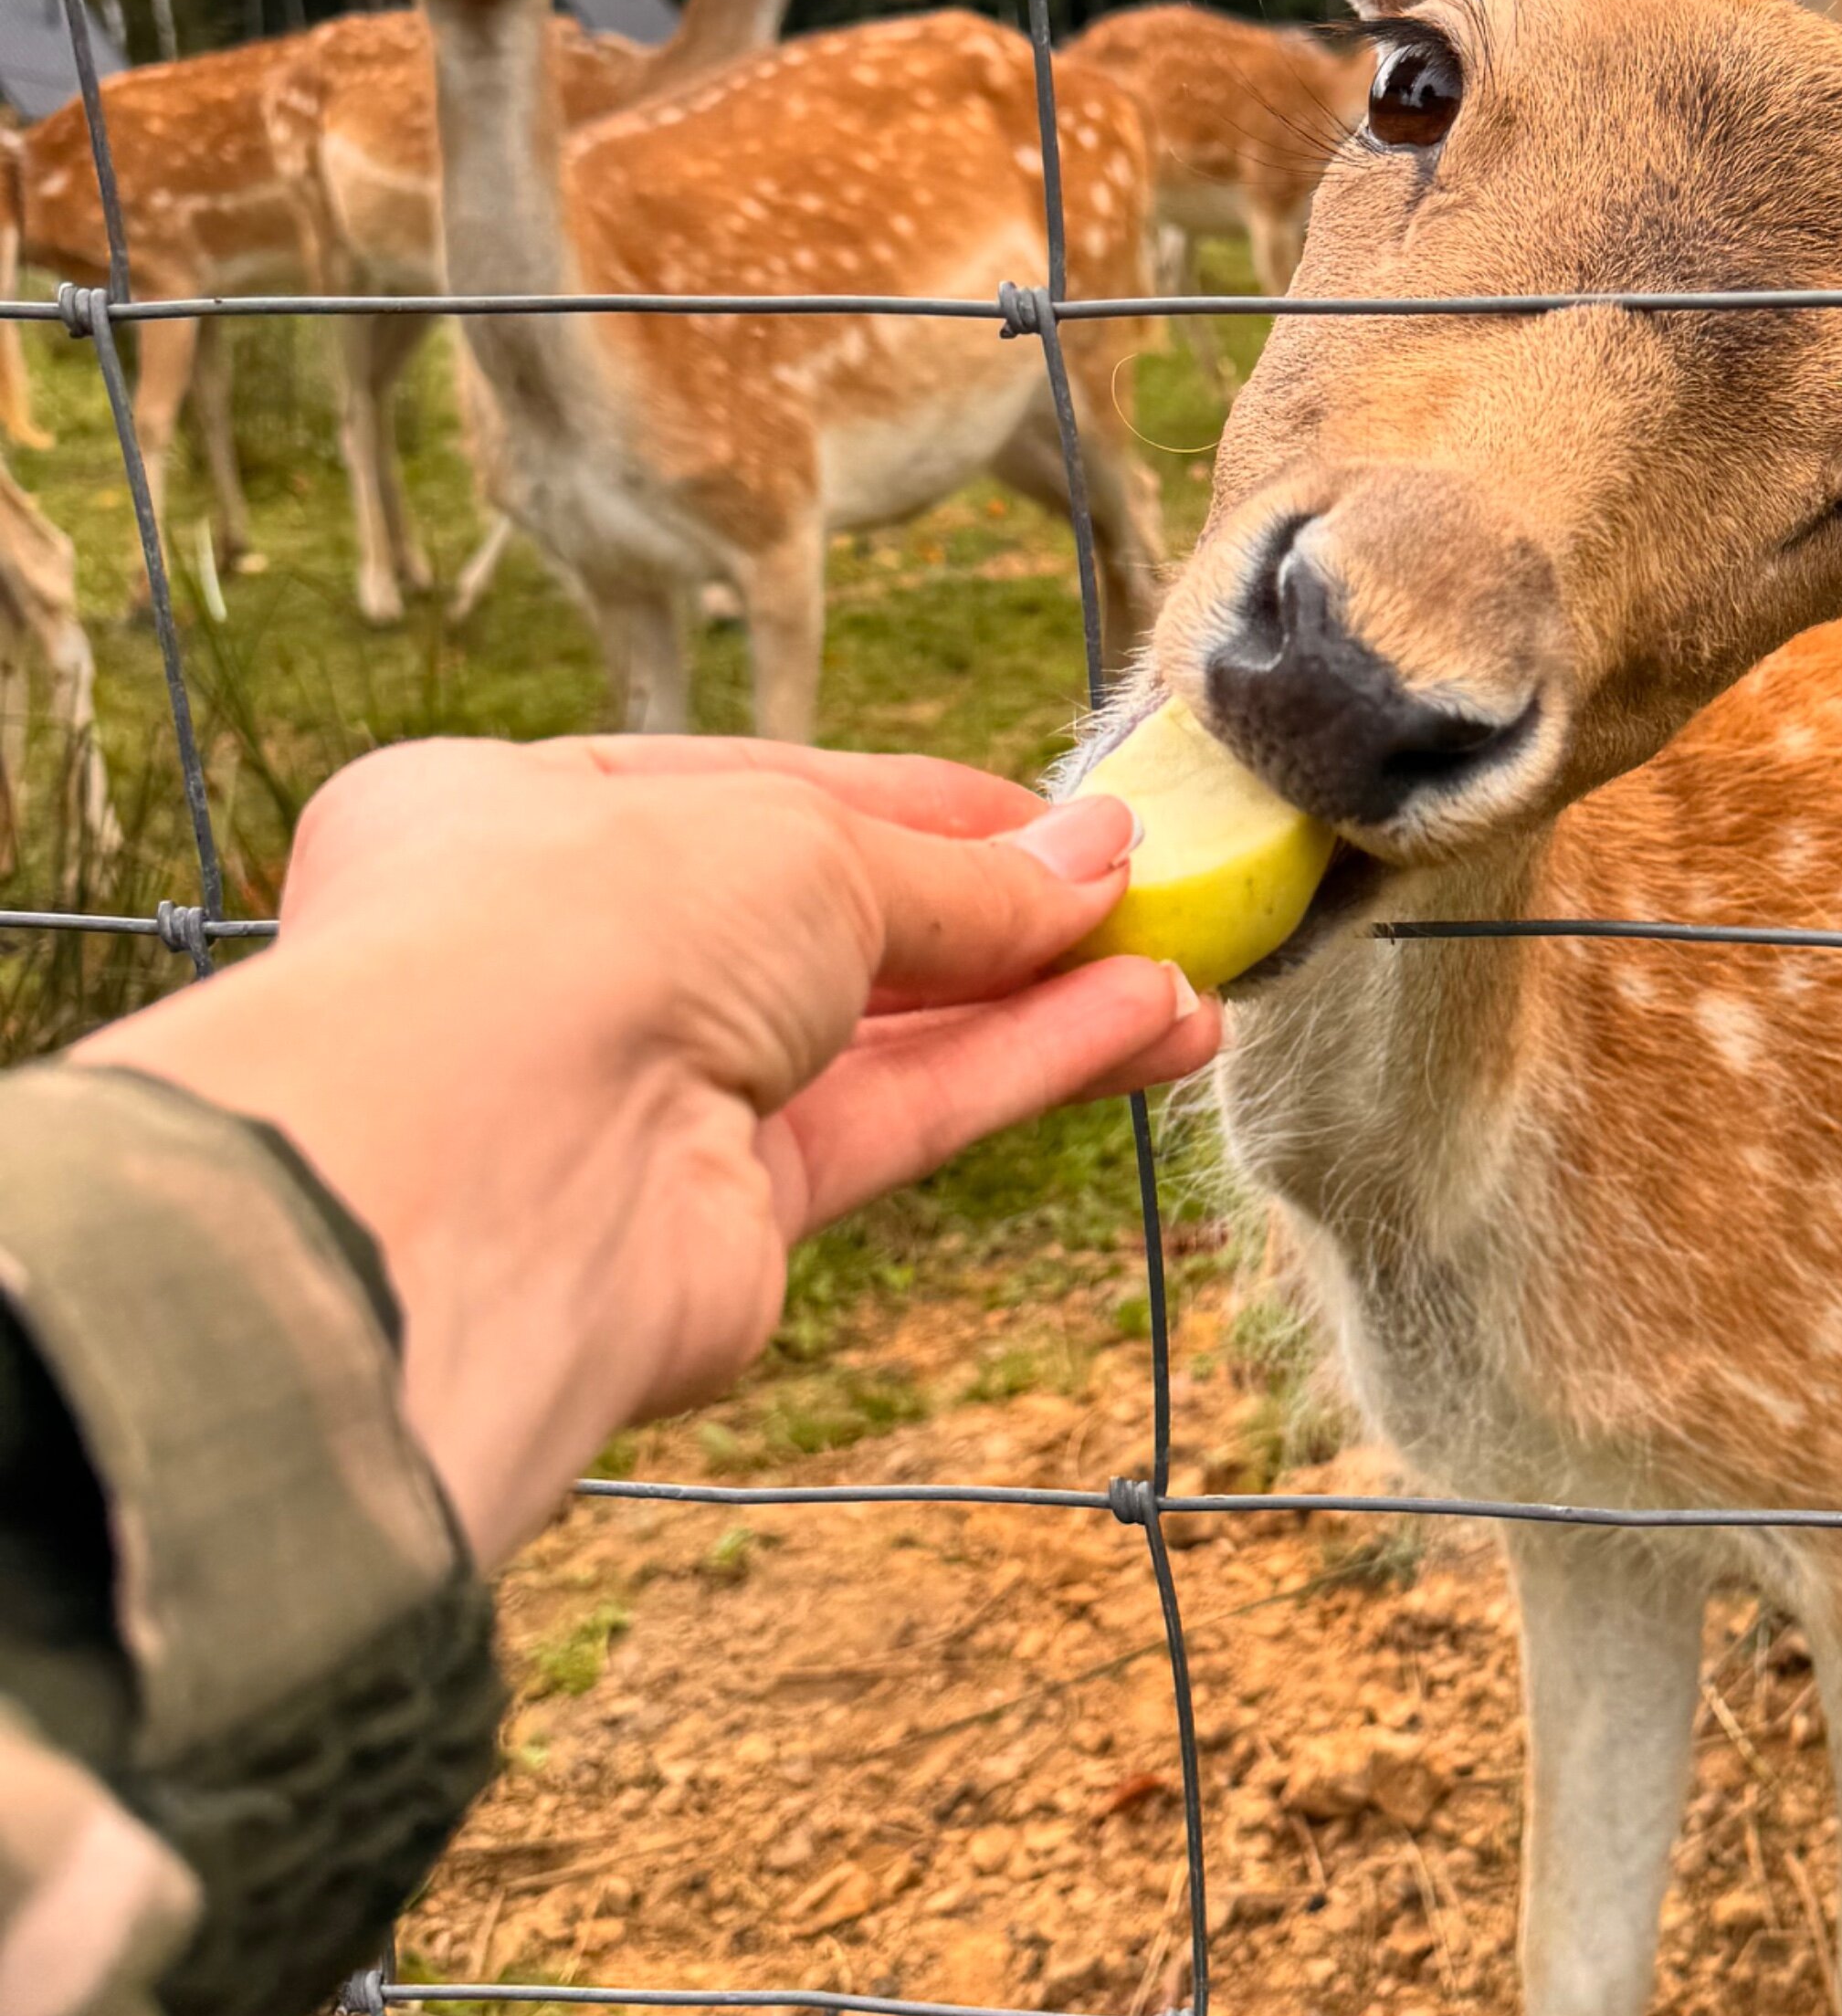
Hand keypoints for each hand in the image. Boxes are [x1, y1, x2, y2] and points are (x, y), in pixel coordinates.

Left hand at [79, 735, 1214, 1562]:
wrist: (481, 1175)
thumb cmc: (579, 933)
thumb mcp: (800, 845)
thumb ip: (956, 876)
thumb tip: (1094, 867)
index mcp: (512, 816)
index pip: (750, 795)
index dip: (913, 807)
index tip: (1057, 818)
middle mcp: (564, 957)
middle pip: (819, 926)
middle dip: (990, 914)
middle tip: (1146, 899)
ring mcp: (636, 1095)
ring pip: (871, 1038)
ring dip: (1034, 1003)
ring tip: (1186, 980)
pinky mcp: (714, 1221)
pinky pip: (891, 1122)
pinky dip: (1013, 1072)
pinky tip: (1140, 1031)